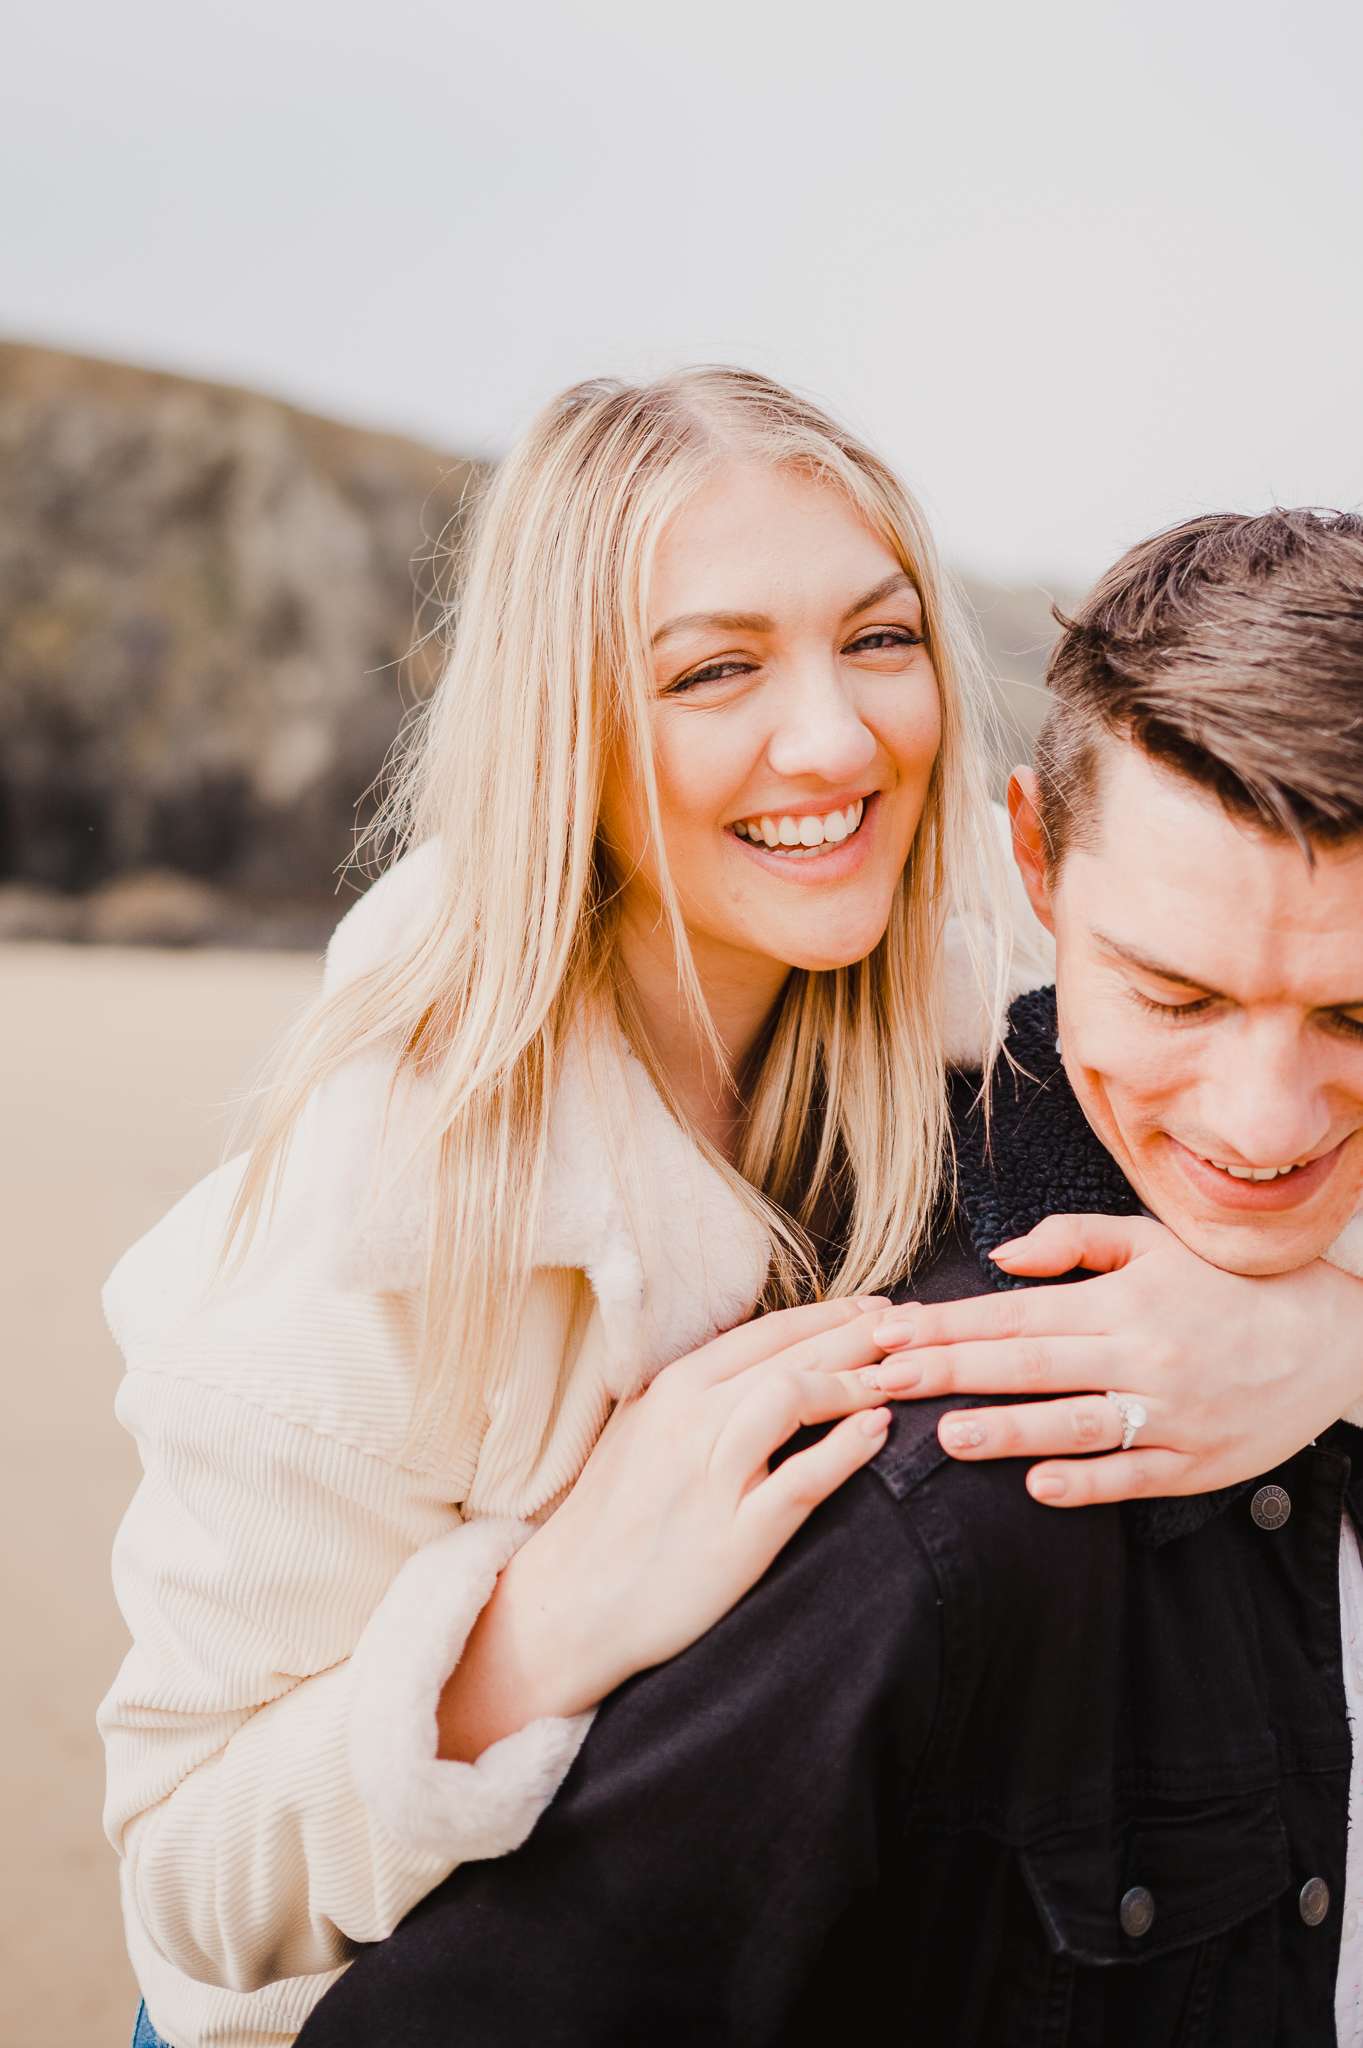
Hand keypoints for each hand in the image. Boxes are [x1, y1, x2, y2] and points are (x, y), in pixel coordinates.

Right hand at [456, 1297, 895, 1740]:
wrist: (572, 1604)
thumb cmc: (610, 1519)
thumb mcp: (642, 1431)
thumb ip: (693, 1392)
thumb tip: (751, 1357)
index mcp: (673, 1387)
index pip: (767, 1332)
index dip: (830, 1314)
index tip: (876, 1309)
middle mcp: (692, 1419)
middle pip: (791, 1355)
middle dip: (859, 1335)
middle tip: (915, 1327)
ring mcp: (712, 1476)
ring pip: (794, 1400)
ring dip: (856, 1379)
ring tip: (906, 1373)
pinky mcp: (734, 1536)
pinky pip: (800, 1482)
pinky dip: (844, 1451)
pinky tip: (878, 1431)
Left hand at [864, 1214, 1362, 1507]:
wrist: (1333, 1338)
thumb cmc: (1229, 1285)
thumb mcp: (1155, 1243)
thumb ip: (1074, 1240)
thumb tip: (999, 1257)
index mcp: (1122, 1300)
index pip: (1018, 1312)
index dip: (950, 1323)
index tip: (889, 1332)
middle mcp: (1142, 1354)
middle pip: (1031, 1364)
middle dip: (952, 1371)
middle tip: (884, 1379)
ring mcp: (1171, 1412)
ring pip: (1077, 1424)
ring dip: (1009, 1430)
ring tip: (946, 1435)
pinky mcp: (1198, 1463)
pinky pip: (1133, 1476)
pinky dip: (1087, 1484)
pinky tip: (1037, 1486)